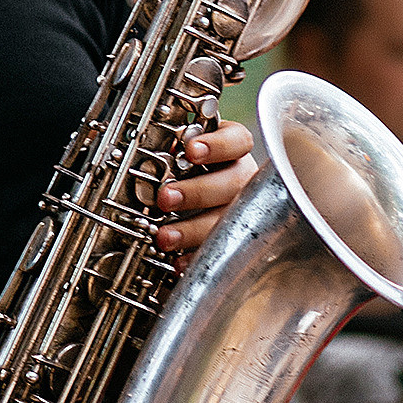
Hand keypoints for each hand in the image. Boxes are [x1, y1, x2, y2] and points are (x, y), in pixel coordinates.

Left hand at [153, 120, 258, 254]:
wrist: (194, 196)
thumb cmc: (188, 168)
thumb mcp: (182, 152)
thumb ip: (174, 147)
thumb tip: (160, 150)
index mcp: (232, 150)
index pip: (237, 141)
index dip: (217, 145)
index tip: (192, 151)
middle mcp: (242, 178)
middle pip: (232, 183)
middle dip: (197, 192)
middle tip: (166, 198)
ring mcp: (241, 209)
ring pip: (227, 219)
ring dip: (193, 229)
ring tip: (165, 236)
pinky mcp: (231, 238)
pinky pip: (220, 250)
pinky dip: (196, 256)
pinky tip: (178, 261)